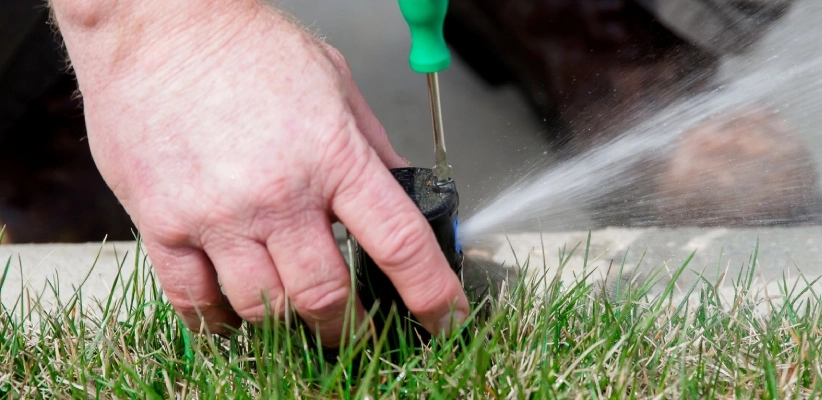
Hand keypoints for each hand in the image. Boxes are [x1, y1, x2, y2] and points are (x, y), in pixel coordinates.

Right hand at [50, 0, 468, 345]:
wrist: (157, 23)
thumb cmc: (245, 44)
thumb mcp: (335, 82)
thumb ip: (370, 146)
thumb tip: (400, 190)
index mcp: (333, 156)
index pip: (400, 243)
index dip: (431, 293)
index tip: (445, 317)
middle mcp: (278, 195)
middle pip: (327, 295)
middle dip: (351, 325)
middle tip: (357, 327)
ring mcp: (218, 215)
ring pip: (265, 308)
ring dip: (289, 325)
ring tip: (297, 317)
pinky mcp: (163, 223)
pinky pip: (192, 301)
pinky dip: (219, 322)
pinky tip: (234, 316)